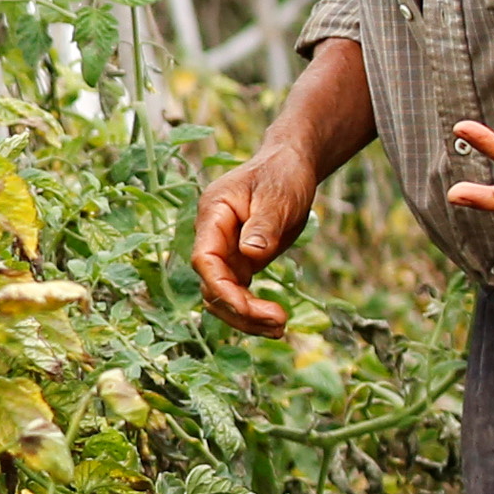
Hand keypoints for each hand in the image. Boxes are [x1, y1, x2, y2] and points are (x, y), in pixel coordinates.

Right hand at [191, 143, 319, 333]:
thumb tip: (250, 255)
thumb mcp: (277, 197)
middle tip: (279, 322)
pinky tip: (276, 323)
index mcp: (212, 215)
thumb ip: (262, 225)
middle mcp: (212, 237)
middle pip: (211, 286)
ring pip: (222, 296)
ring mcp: (225, 252)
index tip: (249, 308)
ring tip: (281, 329)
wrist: (291, 165)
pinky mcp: (241, 262)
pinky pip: (239, 294)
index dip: (222, 289)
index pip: (203, 260)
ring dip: (247, 318)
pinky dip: (254, 311)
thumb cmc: (283, 174)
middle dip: (240, 310)